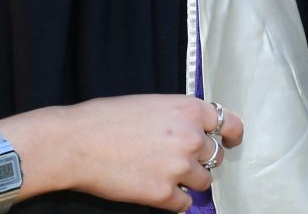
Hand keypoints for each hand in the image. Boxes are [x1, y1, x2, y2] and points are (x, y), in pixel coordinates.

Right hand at [12, 94, 243, 211]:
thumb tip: (191, 132)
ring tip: (163, 174)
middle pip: (216, 156)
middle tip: (178, 159)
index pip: (228, 124)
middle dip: (201, 159)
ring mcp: (179, 168)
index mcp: (188, 109)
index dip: (232, 134)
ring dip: (189, 180)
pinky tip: (156, 190)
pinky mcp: (164, 194)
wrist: (76, 143)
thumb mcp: (149, 103)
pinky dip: (174, 200)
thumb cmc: (105, 118)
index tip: (231, 140)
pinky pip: (184, 203)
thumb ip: (177, 117)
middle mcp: (191, 138)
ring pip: (203, 182)